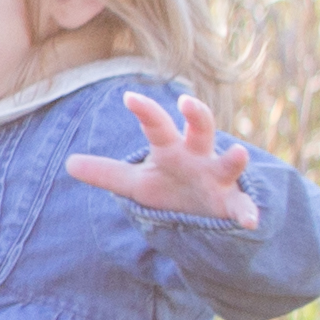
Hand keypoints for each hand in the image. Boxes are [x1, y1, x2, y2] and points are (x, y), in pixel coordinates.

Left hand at [69, 87, 260, 224]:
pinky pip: (243, 207)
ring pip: (229, 164)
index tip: (128, 98)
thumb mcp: (136, 184)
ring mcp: (218, 179)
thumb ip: (106, 173)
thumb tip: (68, 164)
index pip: (158, 126)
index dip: (145, 112)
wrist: (205, 213)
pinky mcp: (232, 204)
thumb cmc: (170, 188)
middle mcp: (198, 157)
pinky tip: (250, 221)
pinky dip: (247, 213)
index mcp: (172, 149)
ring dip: (234, 159)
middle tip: (187, 102)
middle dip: (197, 116)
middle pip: (201, 130)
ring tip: (238, 153)